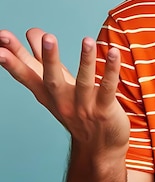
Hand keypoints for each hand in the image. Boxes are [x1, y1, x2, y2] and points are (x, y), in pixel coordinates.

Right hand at [0, 28, 129, 153]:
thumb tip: (33, 31)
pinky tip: (115, 53)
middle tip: (45, 36)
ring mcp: (84, 107)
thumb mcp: (56, 88)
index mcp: (47, 95)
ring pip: (84, 82)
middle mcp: (63, 102)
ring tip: (86, 39)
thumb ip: (43, 61)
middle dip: (48, 57)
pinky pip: (109, 88)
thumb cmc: (77, 110)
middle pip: (52, 79)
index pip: (27, 75)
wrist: (99, 149)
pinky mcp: (105, 111)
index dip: (13, 61)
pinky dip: (112, 70)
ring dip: (85, 60)